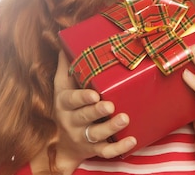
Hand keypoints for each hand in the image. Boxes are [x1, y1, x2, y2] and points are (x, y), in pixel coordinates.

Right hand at [47, 51, 135, 171]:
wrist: (64, 144)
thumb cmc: (67, 108)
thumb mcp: (61, 88)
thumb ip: (65, 68)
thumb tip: (66, 43)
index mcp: (65, 104)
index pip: (71, 100)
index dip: (81, 98)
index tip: (93, 94)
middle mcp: (72, 122)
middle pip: (84, 117)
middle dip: (97, 111)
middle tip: (110, 106)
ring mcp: (83, 137)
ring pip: (96, 135)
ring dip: (111, 128)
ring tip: (125, 118)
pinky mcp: (94, 149)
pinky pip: (106, 151)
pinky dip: (119, 148)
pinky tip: (132, 140)